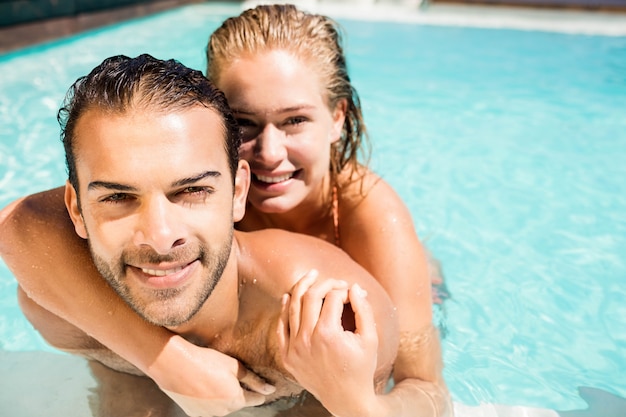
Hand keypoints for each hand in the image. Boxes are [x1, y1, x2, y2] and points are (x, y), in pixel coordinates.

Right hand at [149, 336, 274, 415]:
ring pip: (221, 406)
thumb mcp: (235, 366)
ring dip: (222, 396)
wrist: (174, 365)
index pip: (254, 399)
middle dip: (238, 391)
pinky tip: (202, 385)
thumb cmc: (206, 362)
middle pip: (237, 402)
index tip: (260, 385)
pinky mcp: (192, 413)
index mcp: (235, 400)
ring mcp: (206, 415)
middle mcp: (223, 412)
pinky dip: (208, 399)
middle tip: (230, 375)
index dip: (258, 391)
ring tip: (214, 378)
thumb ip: (254, 380)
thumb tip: (270, 390)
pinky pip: (207, 407)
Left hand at [277, 270, 379, 416]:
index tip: (351, 293)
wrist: (346, 398)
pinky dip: (284, 309)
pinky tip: (289, 296)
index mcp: (328, 334)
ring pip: (292, 307)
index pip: (332, 297)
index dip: (343, 290)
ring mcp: (293, 348)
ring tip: (311, 276)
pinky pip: (281, 326)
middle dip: (324, 283)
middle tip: (334, 281)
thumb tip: (354, 288)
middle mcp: (306, 339)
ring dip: (301, 288)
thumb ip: (364, 310)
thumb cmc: (361, 368)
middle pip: (310, 296)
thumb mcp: (370, 339)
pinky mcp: (286, 356)